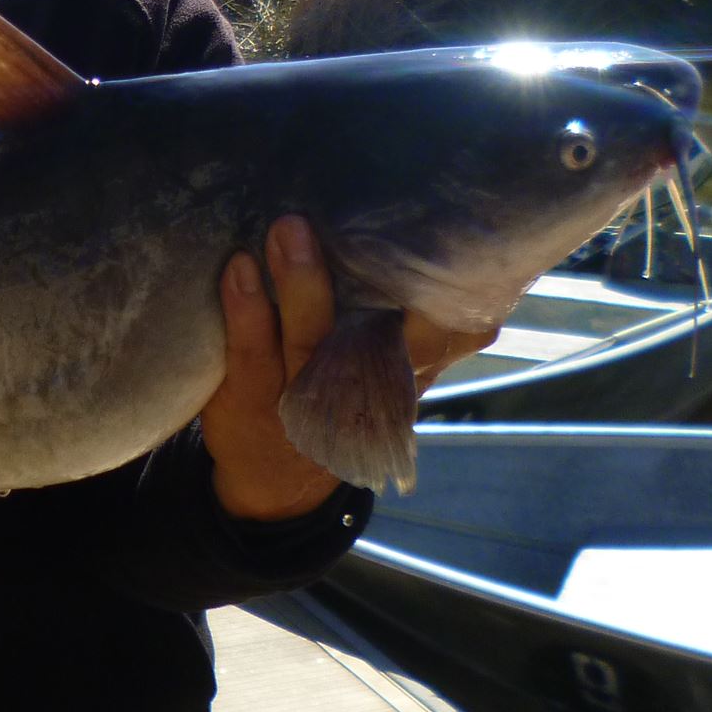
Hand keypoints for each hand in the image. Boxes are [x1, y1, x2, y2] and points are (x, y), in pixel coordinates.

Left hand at [201, 215, 500, 520]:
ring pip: (309, 340)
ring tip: (289, 230)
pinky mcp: (251, 398)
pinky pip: (250, 352)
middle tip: (359, 225)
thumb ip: (425, 342)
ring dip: (300, 284)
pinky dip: (245, 309)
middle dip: (369, 280)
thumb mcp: (392, 386)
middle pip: (371, 339)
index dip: (450, 307)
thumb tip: (472, 282)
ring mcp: (302, 398)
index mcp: (402, 379)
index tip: (452, 259)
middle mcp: (358, 392)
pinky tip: (239, 268)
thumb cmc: (340, 407)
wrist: (274, 486)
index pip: (443, 341)